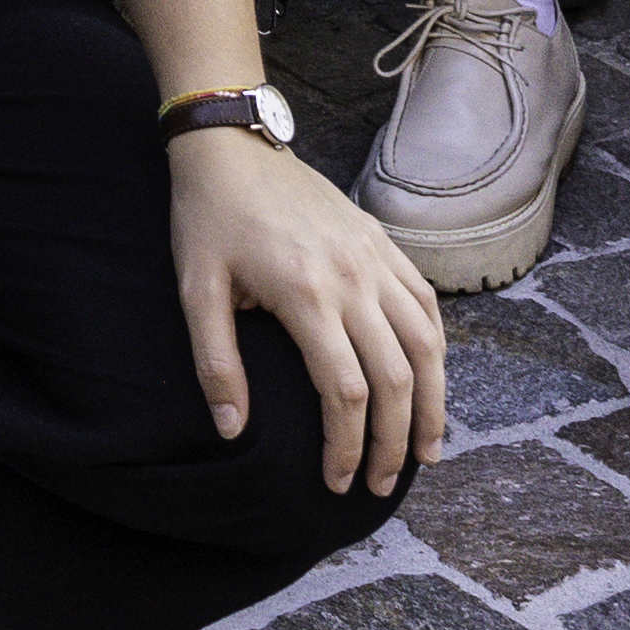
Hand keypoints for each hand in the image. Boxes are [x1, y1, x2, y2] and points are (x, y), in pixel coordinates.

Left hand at [167, 127, 447, 497]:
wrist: (232, 144)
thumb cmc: (208, 219)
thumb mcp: (195, 290)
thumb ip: (216, 363)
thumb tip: (233, 431)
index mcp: (306, 294)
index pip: (344, 392)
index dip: (346, 447)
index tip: (336, 482)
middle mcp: (353, 278)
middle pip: (395, 378)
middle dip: (395, 442)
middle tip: (383, 485)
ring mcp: (375, 258)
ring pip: (425, 344)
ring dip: (432, 404)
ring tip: (427, 452)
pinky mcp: (382, 243)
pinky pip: (426, 304)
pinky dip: (435, 350)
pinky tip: (429, 382)